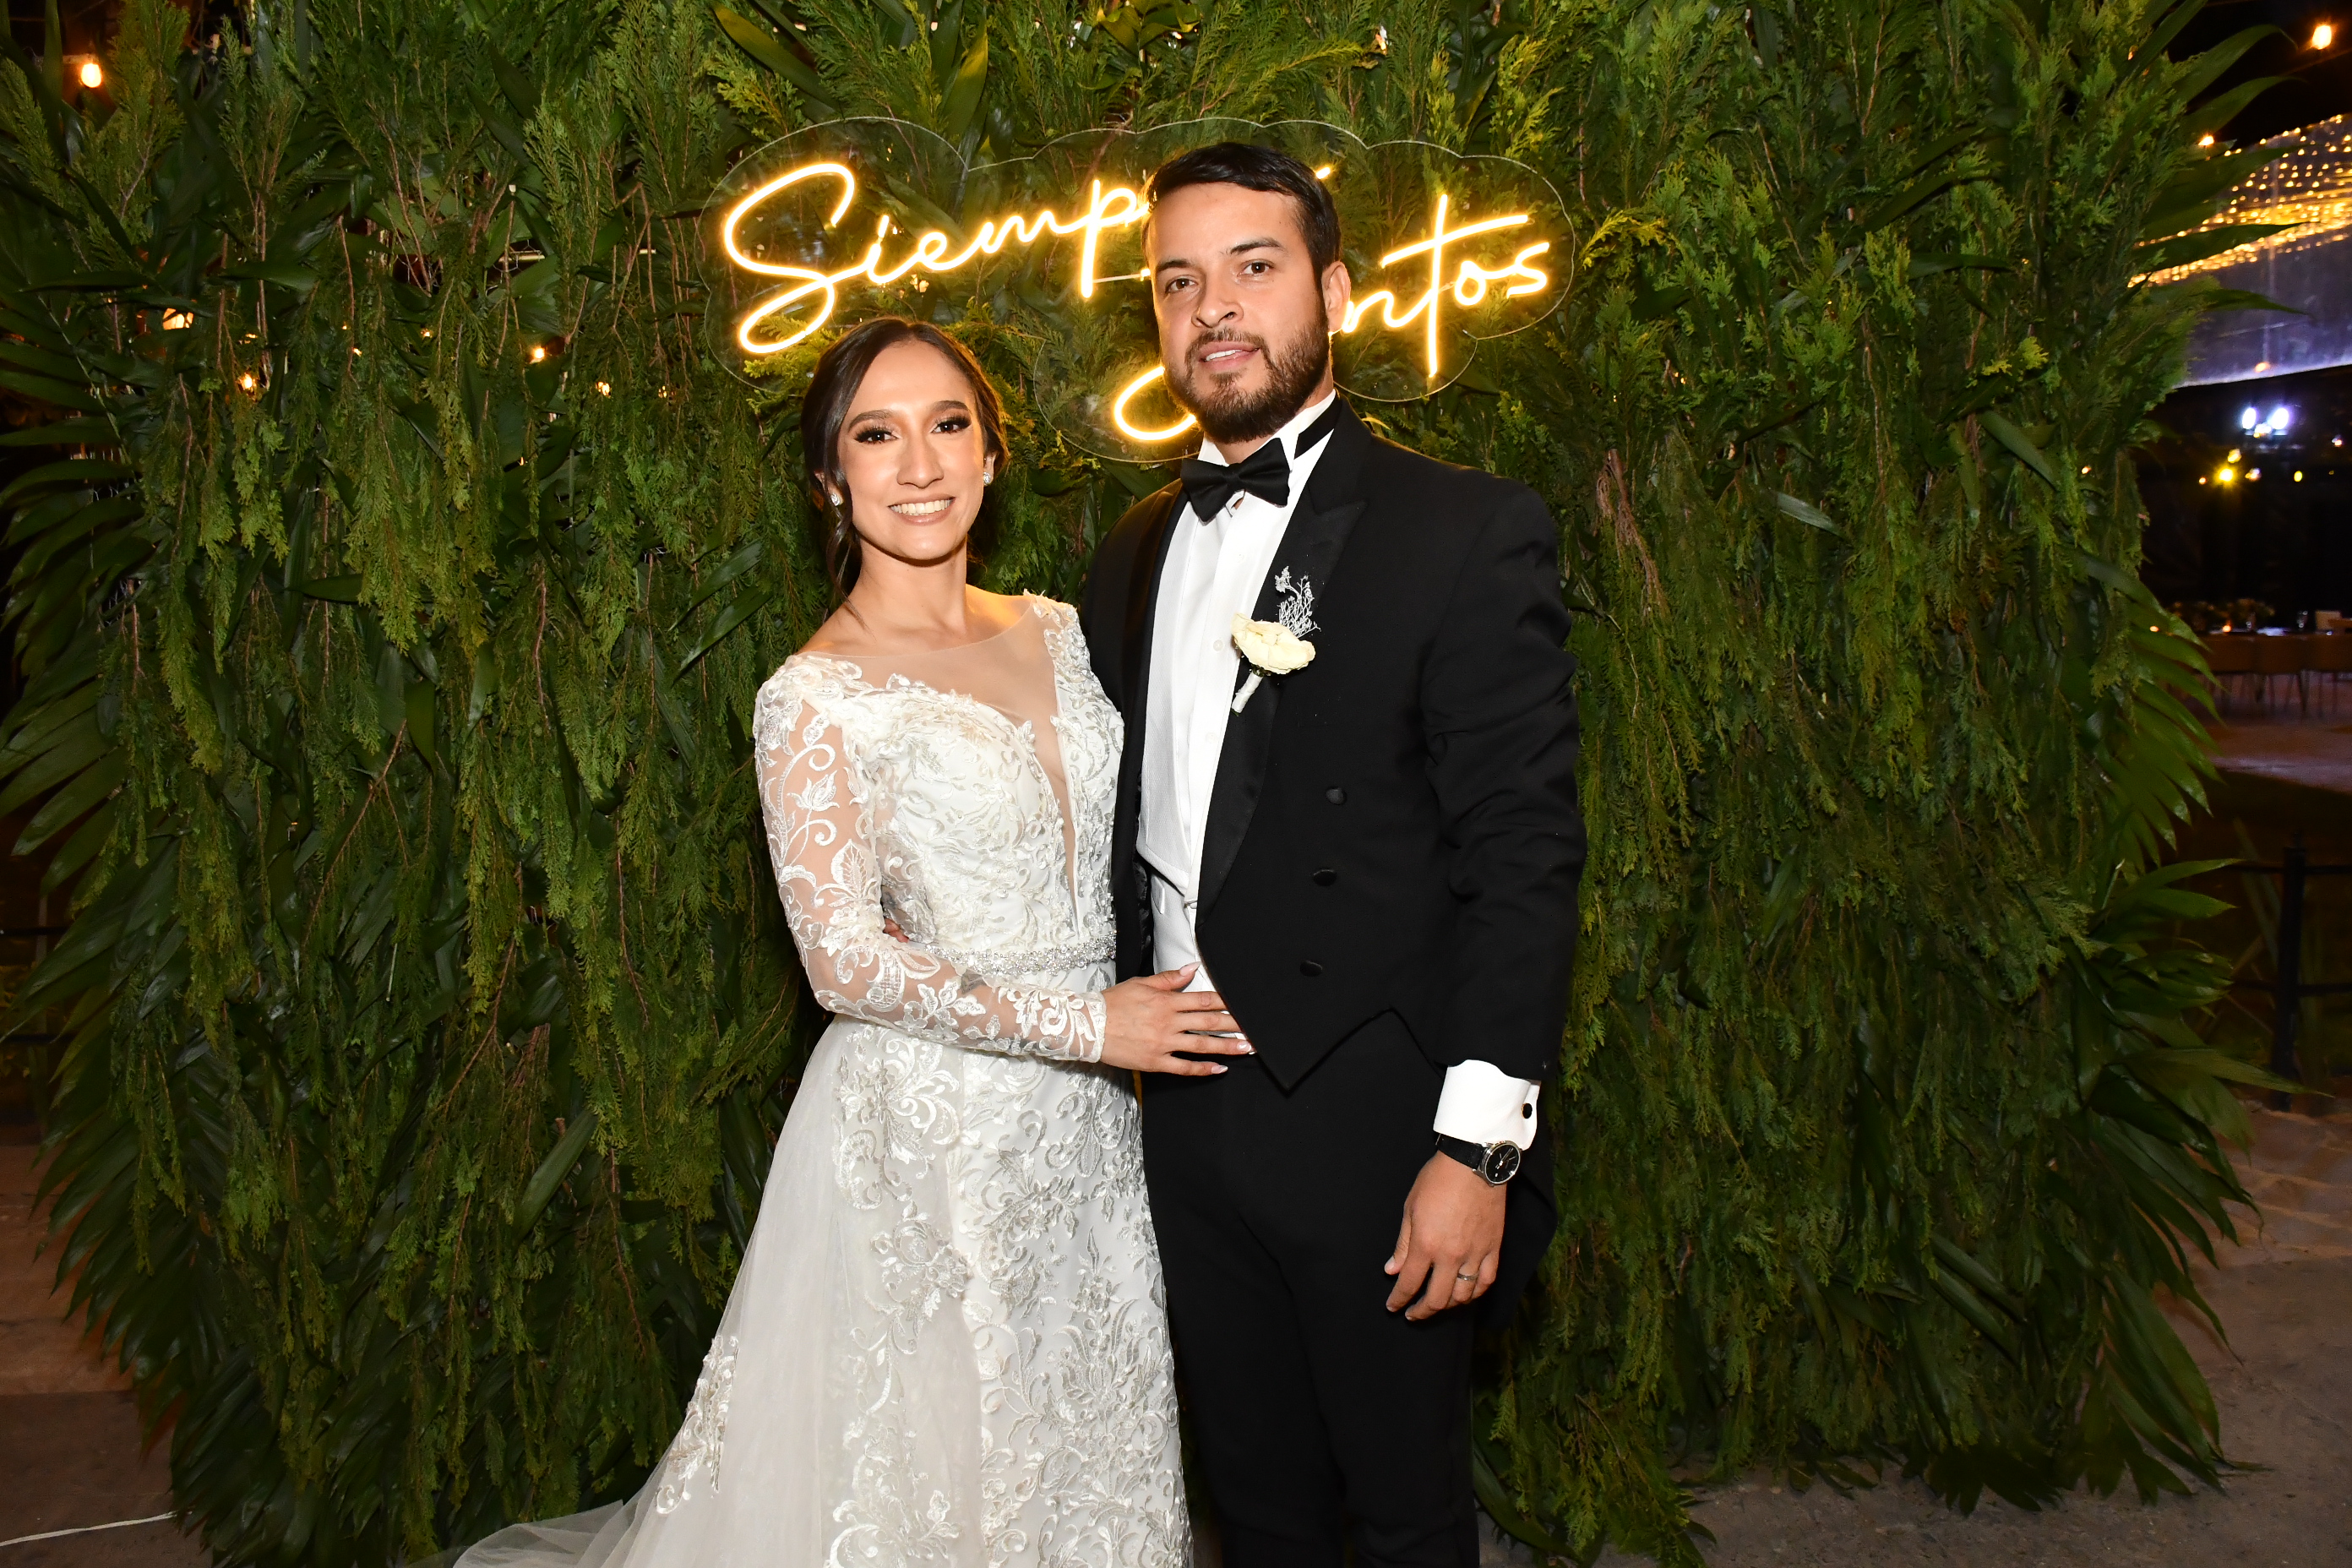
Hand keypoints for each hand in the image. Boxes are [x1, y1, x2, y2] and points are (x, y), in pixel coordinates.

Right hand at [1100, 965, 1252, 1075]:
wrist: (1088, 1026)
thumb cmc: (1113, 1004)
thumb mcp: (1140, 983)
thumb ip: (1168, 979)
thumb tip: (1191, 969)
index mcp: (1165, 1001)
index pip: (1203, 1000)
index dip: (1226, 1002)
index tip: (1243, 1005)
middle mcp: (1168, 1022)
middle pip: (1209, 1022)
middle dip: (1235, 1026)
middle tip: (1256, 1030)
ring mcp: (1163, 1043)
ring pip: (1201, 1045)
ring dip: (1227, 1047)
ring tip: (1246, 1049)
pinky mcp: (1155, 1061)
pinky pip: (1184, 1067)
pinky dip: (1202, 1069)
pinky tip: (1218, 1069)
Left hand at [1384, 1153, 1506, 1319]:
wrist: (1474, 1163)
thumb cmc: (1437, 1180)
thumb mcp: (1411, 1208)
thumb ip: (1403, 1244)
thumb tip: (1392, 1270)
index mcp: (1426, 1245)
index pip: (1409, 1284)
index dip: (1399, 1299)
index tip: (1393, 1306)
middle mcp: (1451, 1256)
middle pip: (1436, 1298)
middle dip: (1421, 1311)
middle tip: (1412, 1314)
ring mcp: (1476, 1254)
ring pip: (1463, 1295)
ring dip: (1447, 1305)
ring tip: (1437, 1304)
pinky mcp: (1494, 1248)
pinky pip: (1486, 1281)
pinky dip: (1475, 1293)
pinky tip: (1466, 1294)